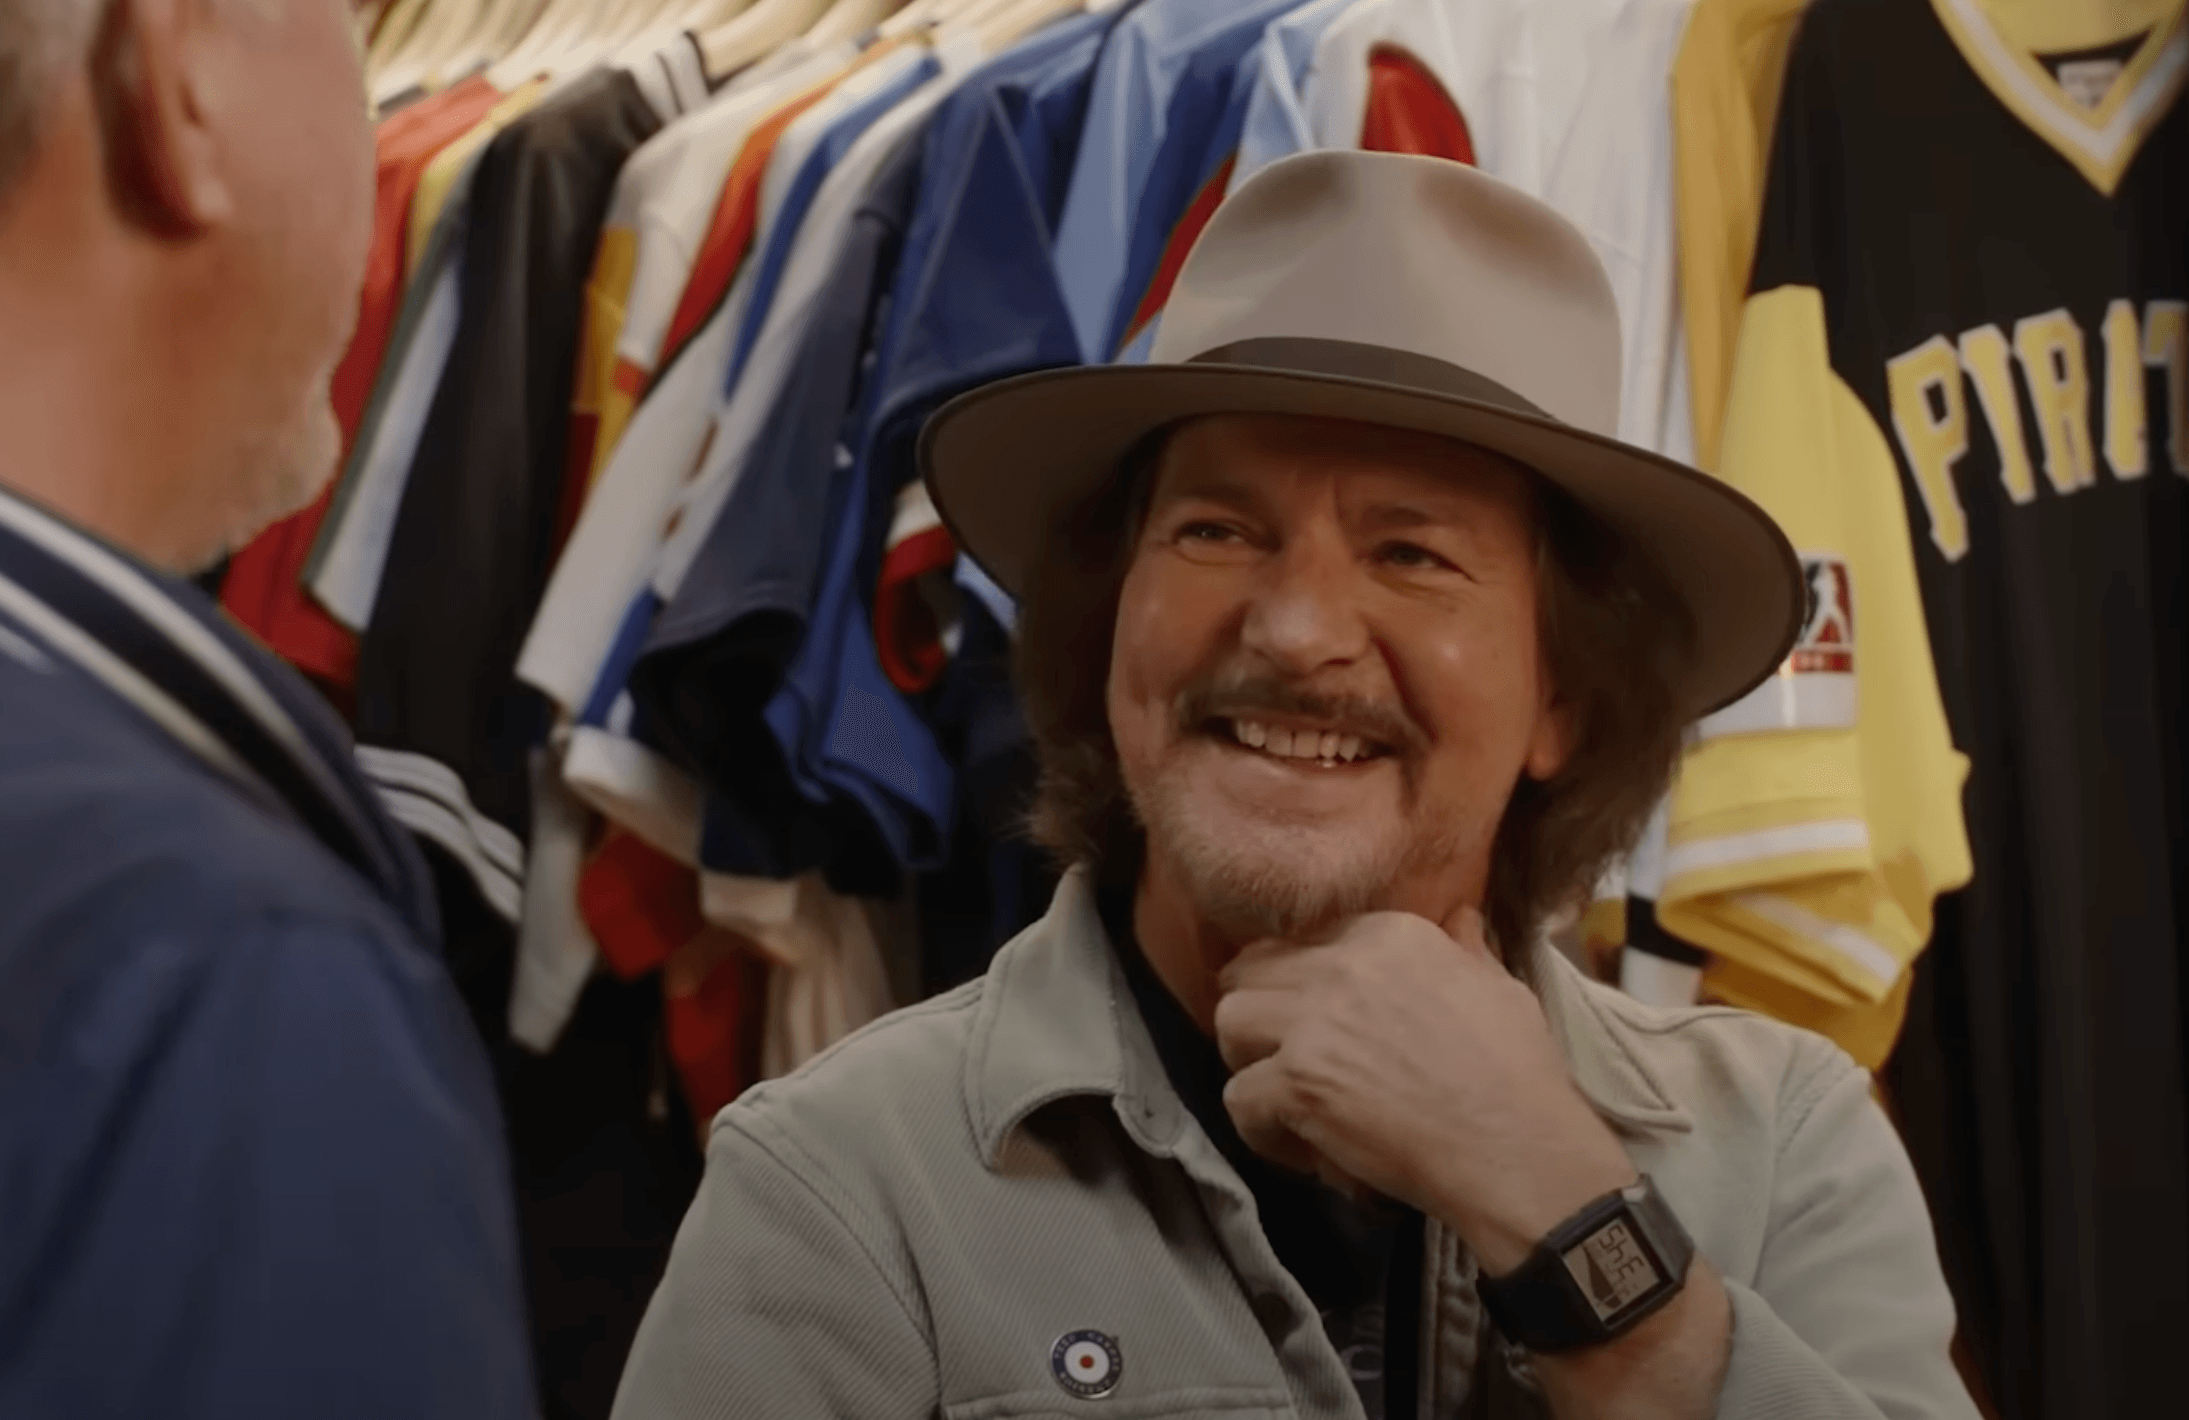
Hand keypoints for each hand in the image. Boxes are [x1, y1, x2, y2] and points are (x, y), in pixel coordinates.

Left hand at [1213, 905, 1638, 1272]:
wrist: (1519, 1149)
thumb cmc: (1519, 1074)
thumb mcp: (1499, 988)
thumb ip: (1464, 950)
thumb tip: (1462, 918)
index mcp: (1389, 934)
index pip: (1303, 939)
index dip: (1301, 982)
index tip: (1322, 1022)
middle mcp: (1341, 964)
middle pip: (1250, 970)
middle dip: (1259, 1012)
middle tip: (1284, 1056)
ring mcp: (1312, 1022)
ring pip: (1228, 1022)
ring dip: (1249, 1061)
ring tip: (1284, 1097)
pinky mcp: (1297, 1083)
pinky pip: (1237, 1098)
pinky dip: (1261, 1129)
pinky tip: (1303, 1146)